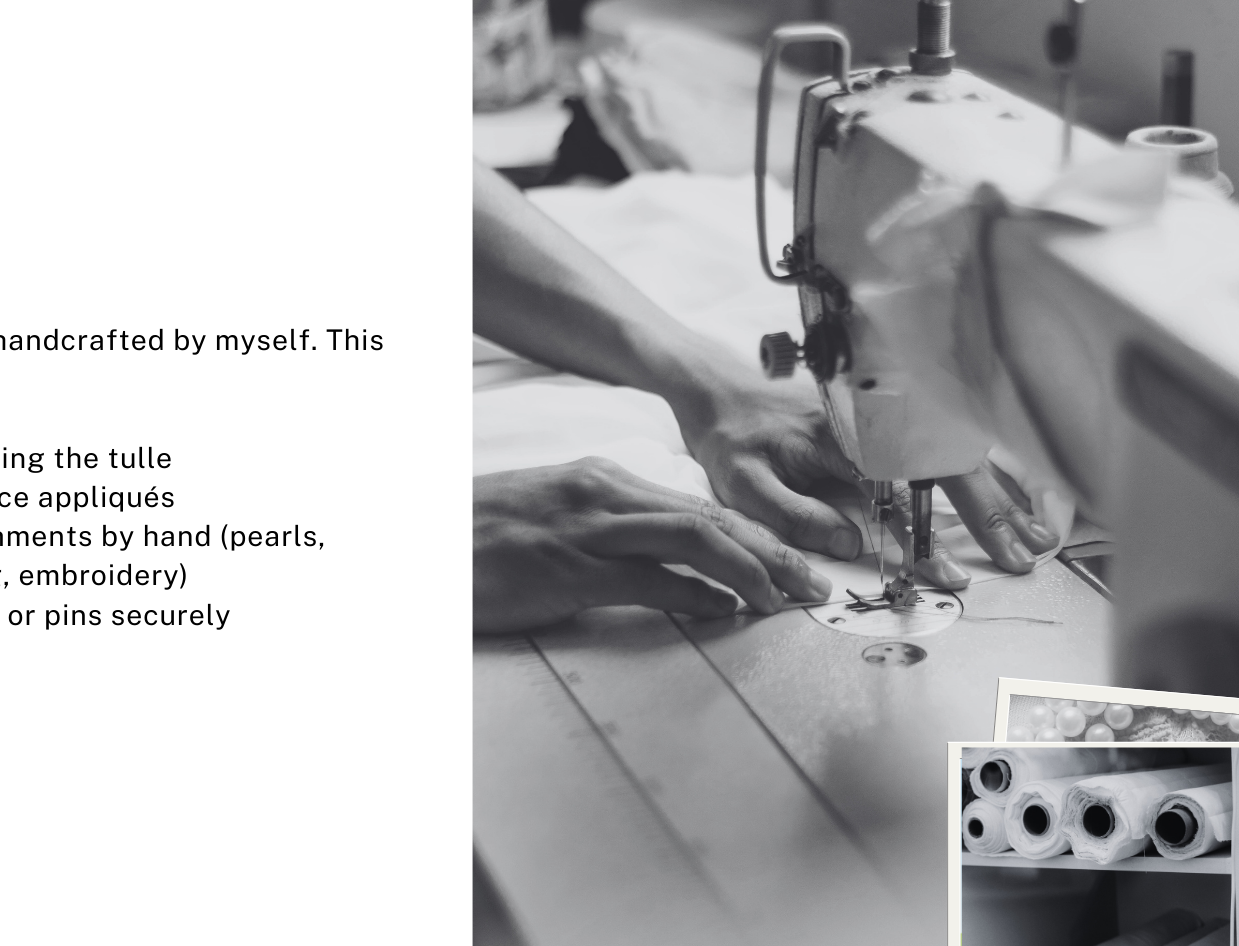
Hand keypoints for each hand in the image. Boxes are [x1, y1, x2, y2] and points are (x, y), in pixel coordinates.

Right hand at [474, 457, 832, 633]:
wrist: (423, 545)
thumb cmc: (481, 541)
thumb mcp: (553, 523)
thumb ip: (609, 536)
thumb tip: (667, 567)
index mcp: (601, 481)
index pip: (698, 506)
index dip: (756, 536)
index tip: (792, 563)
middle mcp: (602, 495)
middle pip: (710, 516)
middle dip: (773, 550)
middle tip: (815, 583)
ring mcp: (585, 530)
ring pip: (693, 538)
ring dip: (751, 569)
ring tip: (785, 598)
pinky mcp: (566, 568)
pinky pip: (647, 578)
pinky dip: (694, 594)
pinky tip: (723, 612)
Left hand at [670, 378, 1060, 590]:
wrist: (716, 387)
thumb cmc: (729, 436)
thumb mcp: (744, 484)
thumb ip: (795, 516)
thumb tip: (849, 547)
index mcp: (841, 438)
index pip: (901, 490)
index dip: (931, 535)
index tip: (953, 570)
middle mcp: (874, 422)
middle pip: (949, 466)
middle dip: (992, 512)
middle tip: (1022, 555)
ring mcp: (886, 417)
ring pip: (958, 452)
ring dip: (1001, 491)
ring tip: (1037, 532)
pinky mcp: (889, 419)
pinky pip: (947, 445)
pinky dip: (984, 471)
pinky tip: (1013, 496)